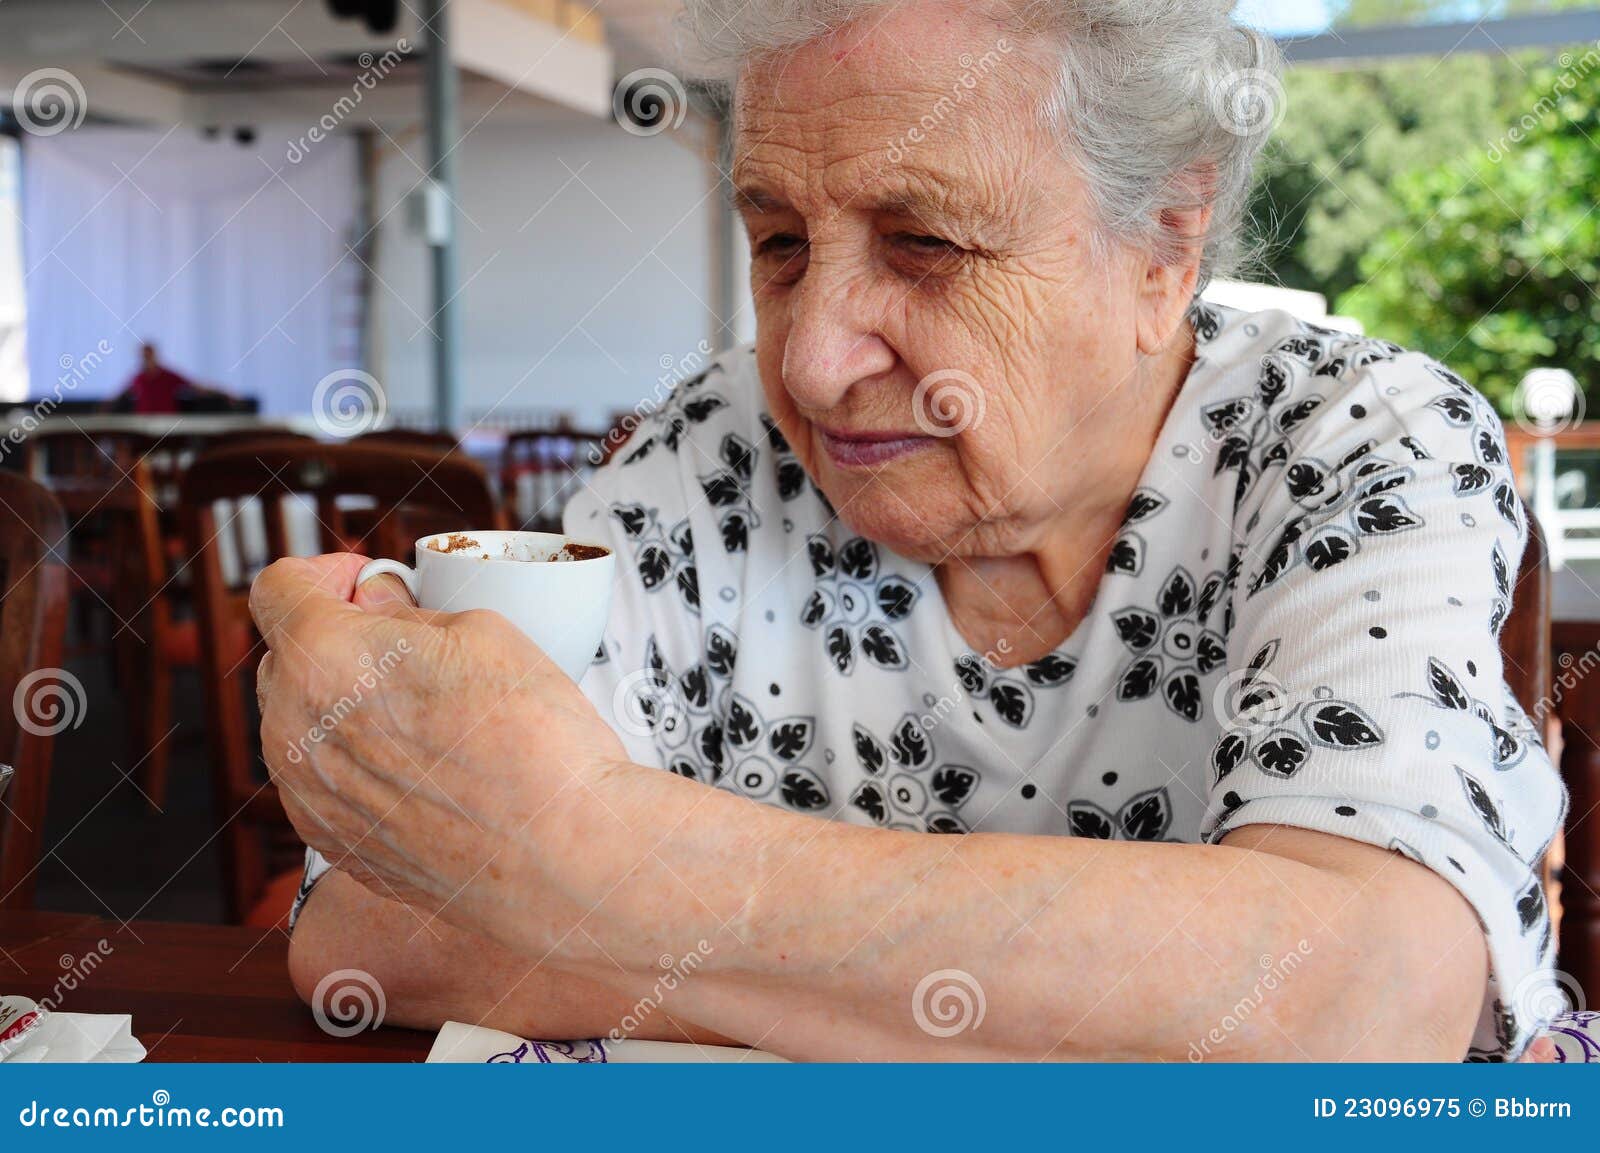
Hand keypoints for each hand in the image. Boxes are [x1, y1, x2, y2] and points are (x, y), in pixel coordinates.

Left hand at [251, 554, 629, 954]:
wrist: (560, 856)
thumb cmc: (533, 743)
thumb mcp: (483, 633)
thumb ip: (407, 614)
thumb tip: (380, 606)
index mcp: (322, 659)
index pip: (277, 588)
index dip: (326, 575)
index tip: (366, 585)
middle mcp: (294, 731)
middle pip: (286, 659)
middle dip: (337, 642)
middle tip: (407, 648)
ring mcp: (307, 797)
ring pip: (303, 726)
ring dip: (344, 707)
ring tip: (425, 717)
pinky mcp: (333, 844)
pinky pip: (325, 784)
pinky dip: (360, 766)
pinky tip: (426, 770)